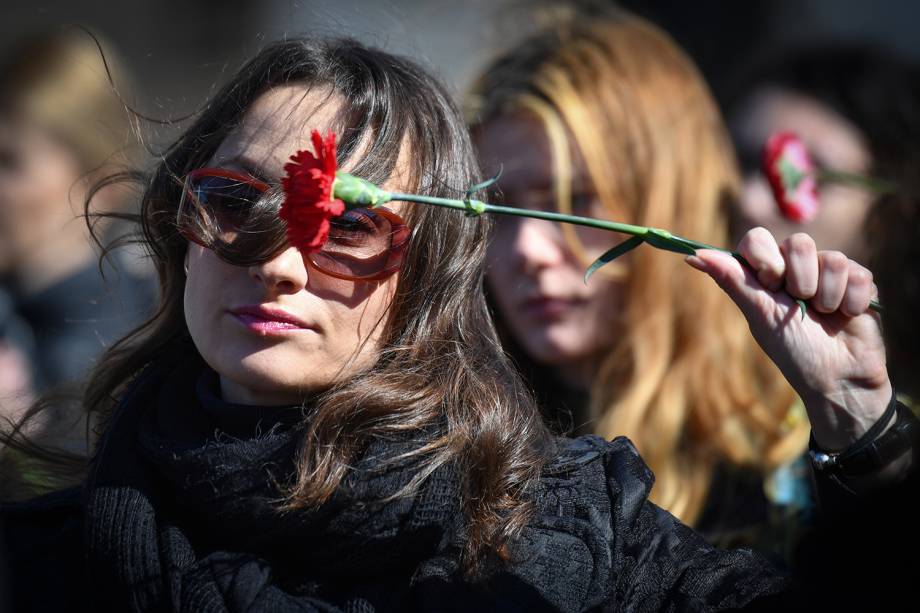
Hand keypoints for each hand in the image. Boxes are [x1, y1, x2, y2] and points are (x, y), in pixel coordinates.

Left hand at [686, 228, 889, 451]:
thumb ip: (732, 280)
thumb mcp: (759, 315)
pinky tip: (847, 317)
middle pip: (799, 242)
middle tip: (800, 304)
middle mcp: (797, 267)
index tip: (770, 284)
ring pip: (832, 258)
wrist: (837, 379)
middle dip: (799, 280)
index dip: (765, 258)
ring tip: (825, 315)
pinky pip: (858, 273)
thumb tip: (692, 255)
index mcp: (767, 273)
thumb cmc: (793, 351)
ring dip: (826, 295)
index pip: (758, 239)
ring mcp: (829, 272)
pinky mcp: (860, 281)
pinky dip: (850, 302)